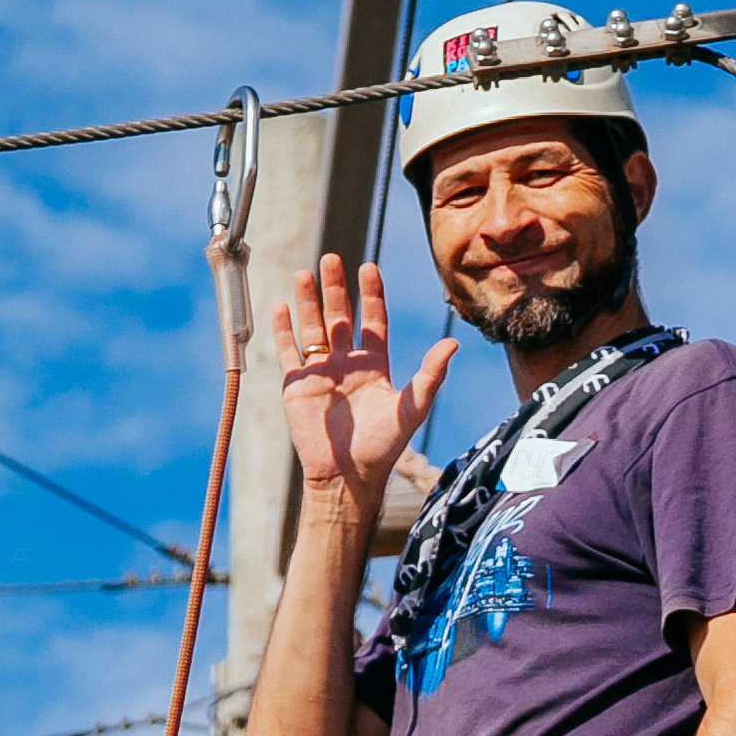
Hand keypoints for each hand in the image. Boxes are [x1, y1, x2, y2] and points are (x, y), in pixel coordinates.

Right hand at [271, 251, 453, 514]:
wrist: (348, 476)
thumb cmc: (383, 448)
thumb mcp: (412, 408)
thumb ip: (430, 375)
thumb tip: (453, 343)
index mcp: (375, 365)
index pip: (373, 320)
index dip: (371, 294)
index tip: (369, 267)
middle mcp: (347, 364)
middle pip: (339, 316)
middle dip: (336, 288)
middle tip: (332, 259)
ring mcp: (321, 373)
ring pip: (312, 328)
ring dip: (308, 301)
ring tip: (304, 272)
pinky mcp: (297, 386)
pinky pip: (289, 352)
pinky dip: (284, 330)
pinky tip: (282, 307)